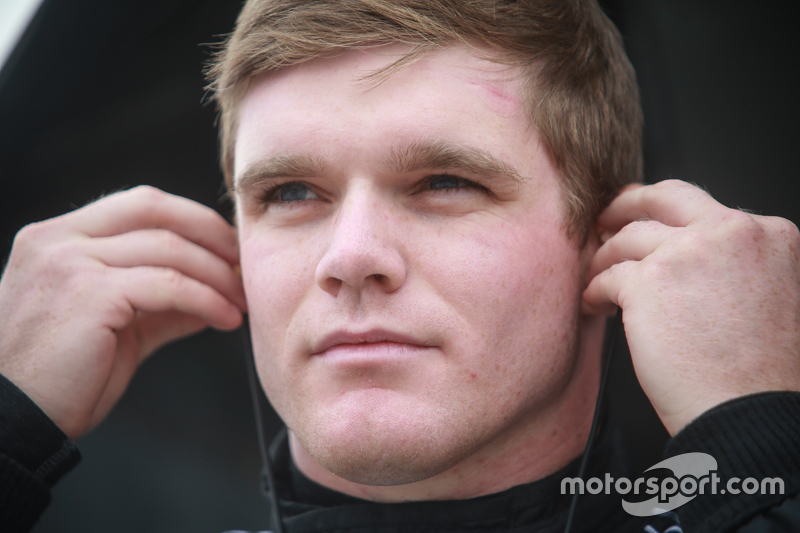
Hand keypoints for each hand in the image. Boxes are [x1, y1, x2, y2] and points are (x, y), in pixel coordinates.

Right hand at [0, 186, 245, 438]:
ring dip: (218, 275)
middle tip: (244, 264)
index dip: (192, 219)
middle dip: (211, 233)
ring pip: (169, 249)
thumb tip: (212, 292)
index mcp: (59, 238)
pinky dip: (207, 299)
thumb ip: (158, 302)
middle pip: (155, 209)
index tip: (227, 247)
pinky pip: (169, 285)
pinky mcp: (90, 294)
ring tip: (241, 302)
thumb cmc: (58, 379)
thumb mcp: (114, 326)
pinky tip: (226, 317)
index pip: (140, 204)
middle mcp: (59, 240)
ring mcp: (71, 262)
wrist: (14, 421)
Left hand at [583, 179, 799, 434]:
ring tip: (595, 280)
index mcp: (771, 235)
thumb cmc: (761, 375)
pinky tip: (594, 305)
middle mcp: (731, 233)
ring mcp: (687, 253)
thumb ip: (737, 263)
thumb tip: (684, 252)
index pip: (704, 207)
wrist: (748, 414)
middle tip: (604, 220)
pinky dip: (594, 291)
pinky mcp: (648, 282)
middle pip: (662, 198)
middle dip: (625, 205)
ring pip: (626, 239)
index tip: (646, 221)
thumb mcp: (773, 296)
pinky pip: (606, 276)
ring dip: (604, 259)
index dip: (667, 216)